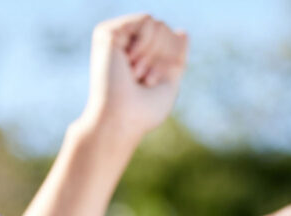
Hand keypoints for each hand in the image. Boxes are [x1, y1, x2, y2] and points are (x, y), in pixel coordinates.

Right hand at [82, 14, 187, 141]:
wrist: (121, 120)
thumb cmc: (143, 112)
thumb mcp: (169, 83)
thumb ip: (177, 58)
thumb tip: (182, 32)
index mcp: (136, 57)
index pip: (170, 40)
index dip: (172, 60)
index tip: (152, 83)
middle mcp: (124, 46)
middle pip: (165, 30)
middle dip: (163, 57)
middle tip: (144, 80)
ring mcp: (115, 39)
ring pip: (158, 25)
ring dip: (153, 54)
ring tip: (135, 74)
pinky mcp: (108, 33)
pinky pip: (147, 21)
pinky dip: (146, 43)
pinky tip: (130, 60)